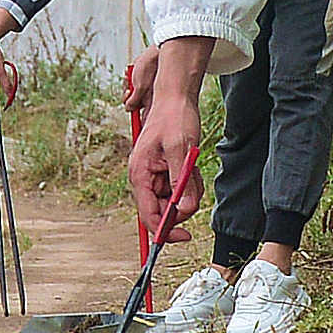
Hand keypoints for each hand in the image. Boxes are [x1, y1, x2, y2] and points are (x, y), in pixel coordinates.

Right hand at [128, 39, 212, 242]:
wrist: (175, 96)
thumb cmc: (174, 118)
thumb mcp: (180, 150)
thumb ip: (182, 182)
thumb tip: (185, 209)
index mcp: (139, 174)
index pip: (148, 215)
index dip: (165, 230)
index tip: (185, 236)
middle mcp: (143, 177)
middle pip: (162, 210)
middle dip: (181, 204)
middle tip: (193, 186)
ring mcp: (153, 174)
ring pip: (173, 200)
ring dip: (187, 190)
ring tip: (191, 167)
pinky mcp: (163, 170)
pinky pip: (178, 188)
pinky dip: (188, 181)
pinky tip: (190, 164)